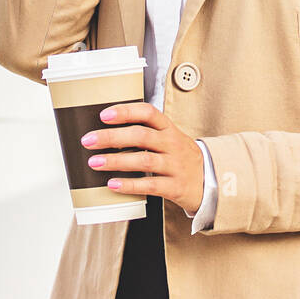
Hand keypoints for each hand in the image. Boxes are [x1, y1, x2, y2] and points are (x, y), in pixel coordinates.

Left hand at [81, 102, 204, 215]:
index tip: (104, 115)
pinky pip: (150, 185)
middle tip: (88, 140)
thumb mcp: (169, 139)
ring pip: (144, 160)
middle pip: (141, 135)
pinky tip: (113, 184)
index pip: (148, 113)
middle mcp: (172, 144)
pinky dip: (130, 185)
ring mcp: (175, 166)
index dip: (126, 111)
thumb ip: (145, 133)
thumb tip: (106, 131)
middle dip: (111, 137)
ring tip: (94, 162)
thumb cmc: (180, 157)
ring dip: (116, 160)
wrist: (211, 181)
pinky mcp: (175, 187)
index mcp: (169, 128)